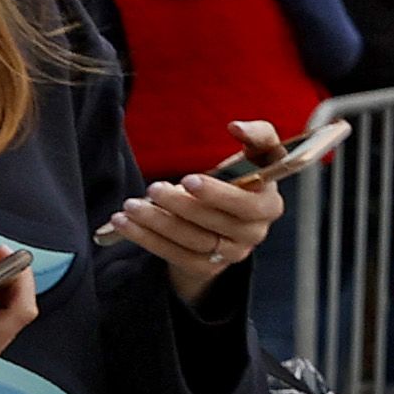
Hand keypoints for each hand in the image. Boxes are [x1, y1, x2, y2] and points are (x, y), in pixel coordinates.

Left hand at [103, 123, 289, 304]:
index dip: (218, 196)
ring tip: (130, 206)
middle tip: (153, 188)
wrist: (232, 213)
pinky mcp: (204, 267)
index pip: (247, 206)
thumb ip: (258, 134)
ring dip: (157, 224)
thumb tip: (236, 127)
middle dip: (180, 207)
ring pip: (190, 242)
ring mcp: (229, 255)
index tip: (188, 180)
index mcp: (269, 207)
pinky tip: (124, 224)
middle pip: (214, 225)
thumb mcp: (259, 153)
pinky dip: (146, 240)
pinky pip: (174, 256)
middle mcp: (253, 235)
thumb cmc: (246, 174)